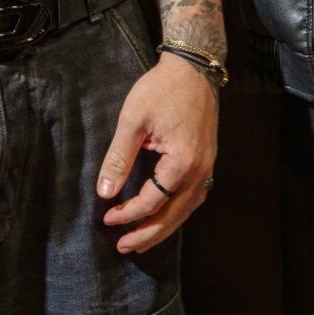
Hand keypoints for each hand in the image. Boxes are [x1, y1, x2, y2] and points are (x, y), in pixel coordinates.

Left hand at [97, 52, 218, 253]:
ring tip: (142, 240)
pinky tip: (166, 215)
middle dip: (148, 233)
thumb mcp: (133, 120)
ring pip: (187, 209)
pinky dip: (178, 211)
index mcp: (182, 162)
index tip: (107, 217)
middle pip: (174, 215)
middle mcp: (201, 170)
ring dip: (165, 227)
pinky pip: (195, 196)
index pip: (153, 201)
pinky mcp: (208, 160)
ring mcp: (208, 166)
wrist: (193, 68)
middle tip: (123, 247)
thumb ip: (119, 158)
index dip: (129, 213)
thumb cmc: (161, 90)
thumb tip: (105, 192)